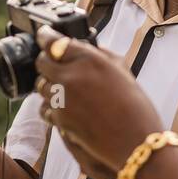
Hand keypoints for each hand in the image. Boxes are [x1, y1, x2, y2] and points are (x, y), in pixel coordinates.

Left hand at [33, 26, 162, 178]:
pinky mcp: (59, 119)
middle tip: (56, 64)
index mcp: (89, 60)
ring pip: (41, 86)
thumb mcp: (123, 71)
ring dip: (50, 85)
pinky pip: (46, 108)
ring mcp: (62, 99)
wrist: (136, 143)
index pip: (53, 41)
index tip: (44, 35)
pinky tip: (68, 108)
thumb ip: (100, 55)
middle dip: (47, 61)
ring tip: (67, 90)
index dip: (45, 36)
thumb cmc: (135, 108)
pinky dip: (53, 106)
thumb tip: (83, 47)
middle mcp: (71, 76)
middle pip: (42, 62)